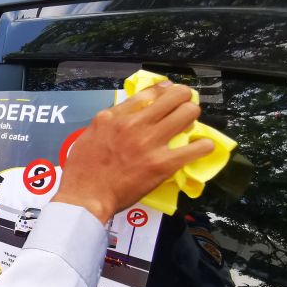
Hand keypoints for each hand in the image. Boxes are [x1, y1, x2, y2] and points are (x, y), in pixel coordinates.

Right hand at [51, 81, 214, 223]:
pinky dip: (203, 146)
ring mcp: (150, 142)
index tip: (170, 92)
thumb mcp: (89, 134)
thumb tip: (128, 114)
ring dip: (193, 118)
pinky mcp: (163, 163)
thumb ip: (109, 121)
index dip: (165, 90)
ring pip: (189, 114)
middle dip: (184, 99)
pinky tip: (202, 148)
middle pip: (175, 96)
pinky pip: (197, 148)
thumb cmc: (82, 170)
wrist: (85, 196)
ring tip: (190, 126)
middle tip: (183, 109)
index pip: (148, 93)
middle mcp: (134, 124)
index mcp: (114, 116)